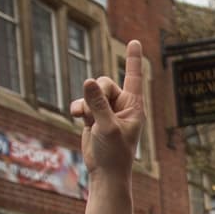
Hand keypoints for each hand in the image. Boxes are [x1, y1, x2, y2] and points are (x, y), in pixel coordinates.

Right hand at [70, 40, 144, 179]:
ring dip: (86, 105)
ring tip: (87, 120)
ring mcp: (107, 110)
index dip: (133, 59)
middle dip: (96, 94)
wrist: (105, 172)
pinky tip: (78, 117)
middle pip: (104, 82)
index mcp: (134, 107)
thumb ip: (98, 104)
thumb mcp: (106, 127)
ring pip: (92, 92)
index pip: (134, 78)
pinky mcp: (94, 116)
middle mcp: (122, 106)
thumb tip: (88, 80)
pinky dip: (79, 108)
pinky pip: (83, 102)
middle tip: (95, 113)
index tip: (135, 41)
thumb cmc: (114, 154)